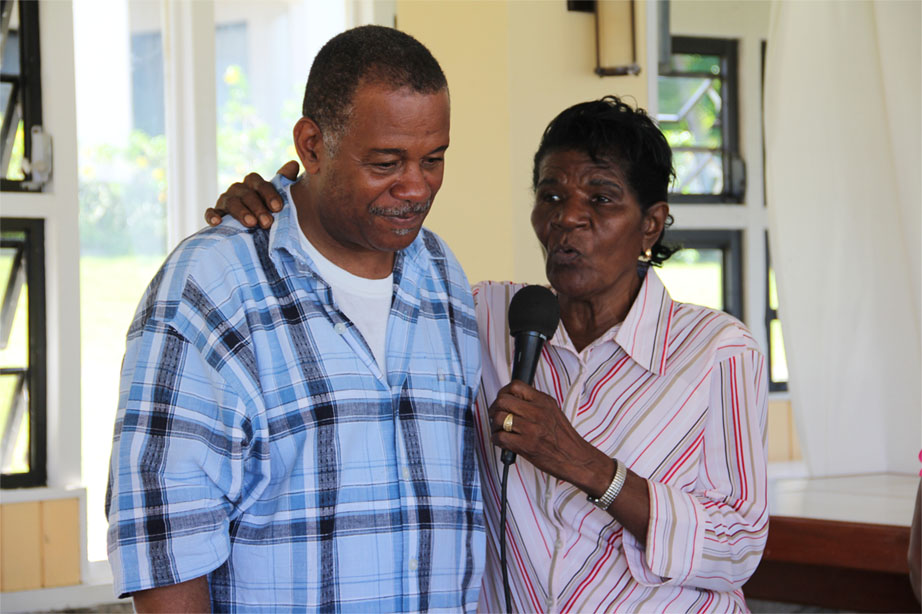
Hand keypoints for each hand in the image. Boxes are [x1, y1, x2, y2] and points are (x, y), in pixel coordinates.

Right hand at [204, 160, 299, 228]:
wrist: (252, 233)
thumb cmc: (268, 212)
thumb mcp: (278, 199)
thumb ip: (285, 182)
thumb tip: (294, 163)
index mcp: (253, 184)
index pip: (258, 182)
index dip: (268, 193)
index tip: (278, 208)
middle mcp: (238, 190)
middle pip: (246, 194)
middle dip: (257, 207)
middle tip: (268, 222)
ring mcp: (225, 202)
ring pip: (230, 202)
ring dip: (241, 212)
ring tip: (251, 224)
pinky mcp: (216, 214)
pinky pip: (210, 212)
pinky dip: (212, 216)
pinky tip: (217, 222)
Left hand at [489, 380, 610, 492]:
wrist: (576, 459)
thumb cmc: (564, 439)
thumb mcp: (553, 412)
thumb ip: (535, 404)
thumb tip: (512, 400)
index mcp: (544, 402)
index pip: (516, 386)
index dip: (503, 392)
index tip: (502, 400)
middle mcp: (538, 412)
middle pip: (503, 400)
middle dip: (494, 408)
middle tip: (496, 416)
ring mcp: (532, 429)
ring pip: (500, 418)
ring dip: (495, 425)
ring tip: (500, 430)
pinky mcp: (527, 445)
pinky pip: (500, 437)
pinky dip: (496, 439)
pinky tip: (502, 442)